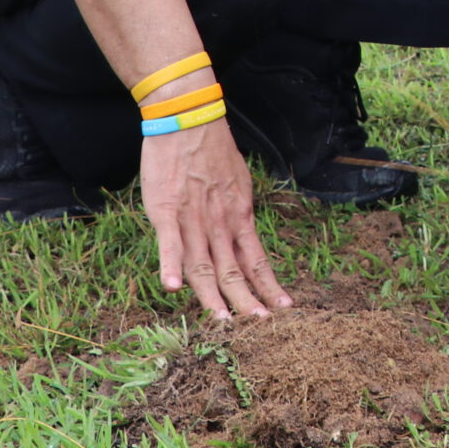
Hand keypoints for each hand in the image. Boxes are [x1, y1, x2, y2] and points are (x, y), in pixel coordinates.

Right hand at [140, 120, 292, 319]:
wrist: (189, 119)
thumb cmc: (211, 150)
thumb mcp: (236, 183)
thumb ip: (235, 213)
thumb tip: (241, 233)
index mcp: (238, 216)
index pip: (256, 259)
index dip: (267, 286)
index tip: (282, 309)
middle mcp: (219, 223)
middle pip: (233, 270)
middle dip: (246, 301)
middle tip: (259, 328)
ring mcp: (193, 218)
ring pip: (203, 265)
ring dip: (212, 296)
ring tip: (223, 323)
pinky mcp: (166, 210)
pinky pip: (170, 242)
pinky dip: (170, 265)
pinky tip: (172, 288)